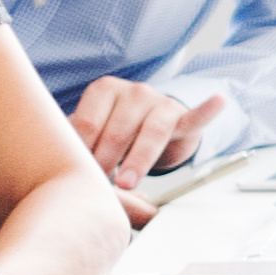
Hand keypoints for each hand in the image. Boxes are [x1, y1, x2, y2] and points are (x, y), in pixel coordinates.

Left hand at [67, 74, 223, 179]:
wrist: (147, 126)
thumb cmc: (112, 133)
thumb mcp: (92, 134)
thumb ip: (78, 146)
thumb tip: (58, 171)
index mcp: (104, 90)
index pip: (88, 123)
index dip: (80, 151)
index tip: (75, 173)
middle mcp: (133, 91)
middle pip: (118, 129)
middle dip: (105, 160)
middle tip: (97, 185)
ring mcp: (161, 102)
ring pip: (151, 131)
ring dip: (138, 159)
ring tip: (127, 183)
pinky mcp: (184, 117)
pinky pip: (196, 115)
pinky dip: (207, 109)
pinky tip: (217, 100)